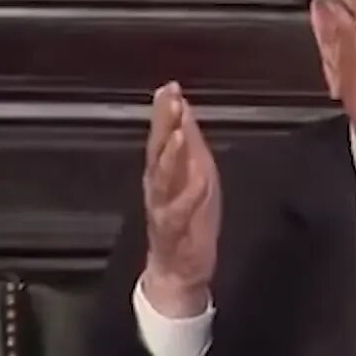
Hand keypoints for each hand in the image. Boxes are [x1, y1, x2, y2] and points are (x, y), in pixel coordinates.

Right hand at [140, 81, 220, 316]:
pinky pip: (179, 211)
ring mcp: (164, 208)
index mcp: (164, 170)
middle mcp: (158, 186)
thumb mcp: (195, 172)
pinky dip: (189, 195)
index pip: (162, 134)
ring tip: (177, 133)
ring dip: (170, 154)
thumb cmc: (188, 219)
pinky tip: (198, 179)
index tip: (170, 86)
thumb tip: (183, 105)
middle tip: (168, 99)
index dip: (165, 110)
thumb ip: (189, 141)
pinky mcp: (174, 231)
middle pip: (158, 150)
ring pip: (163, 178)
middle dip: (163, 123)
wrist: (179, 269)